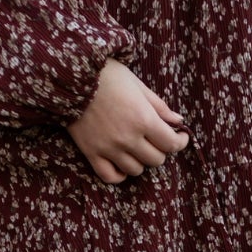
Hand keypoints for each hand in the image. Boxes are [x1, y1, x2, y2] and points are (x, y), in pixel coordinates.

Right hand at [66, 59, 189, 184]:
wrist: (71, 77)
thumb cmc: (107, 75)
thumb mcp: (138, 84)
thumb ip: (159, 106)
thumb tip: (178, 121)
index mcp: (143, 119)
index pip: (171, 144)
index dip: (180, 142)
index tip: (181, 136)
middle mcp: (128, 138)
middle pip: (156, 160)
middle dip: (161, 150)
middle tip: (157, 139)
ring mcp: (109, 148)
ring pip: (136, 170)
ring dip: (141, 161)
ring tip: (137, 149)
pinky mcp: (92, 153)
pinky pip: (110, 177)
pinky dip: (119, 174)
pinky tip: (121, 164)